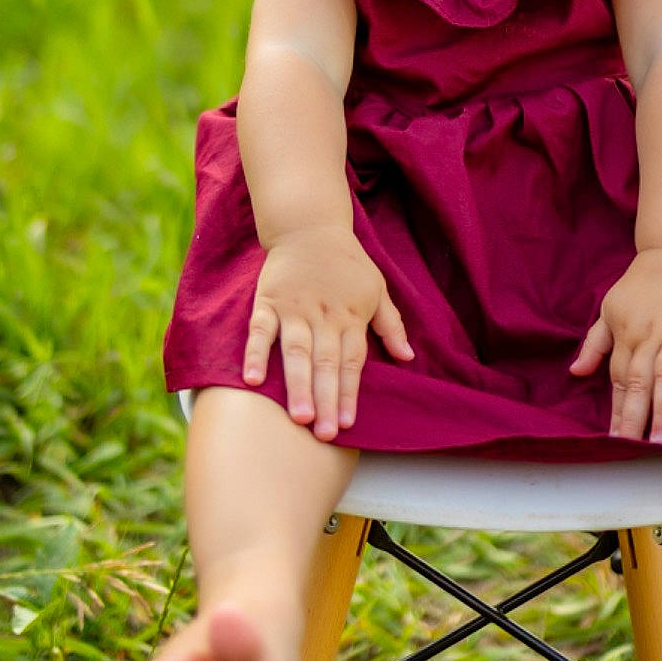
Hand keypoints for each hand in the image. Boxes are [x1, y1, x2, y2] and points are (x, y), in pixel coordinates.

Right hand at [243, 227, 413, 440]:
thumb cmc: (347, 263)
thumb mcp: (377, 288)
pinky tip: (253, 380)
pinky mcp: (268, 301)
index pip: (352, 361)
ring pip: (296, 351)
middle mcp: (323, 316)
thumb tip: (408, 357)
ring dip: (297, 384)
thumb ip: (390, 324)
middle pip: (326, 362)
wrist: (310, 226)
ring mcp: (294, 309)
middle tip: (324, 433)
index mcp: (351, 316)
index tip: (348, 424)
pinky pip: (259, 331)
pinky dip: (256, 354)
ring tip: (298, 417)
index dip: (349, 393)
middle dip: (326, 399)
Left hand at [569, 248, 661, 444]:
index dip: (617, 409)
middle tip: (634, 448)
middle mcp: (650, 336)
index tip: (615, 440)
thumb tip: (575, 373)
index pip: (618, 378)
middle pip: (640, 381)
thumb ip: (595, 344)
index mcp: (626, 335)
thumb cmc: (643, 286)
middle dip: (636, 416)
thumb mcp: (610, 310)